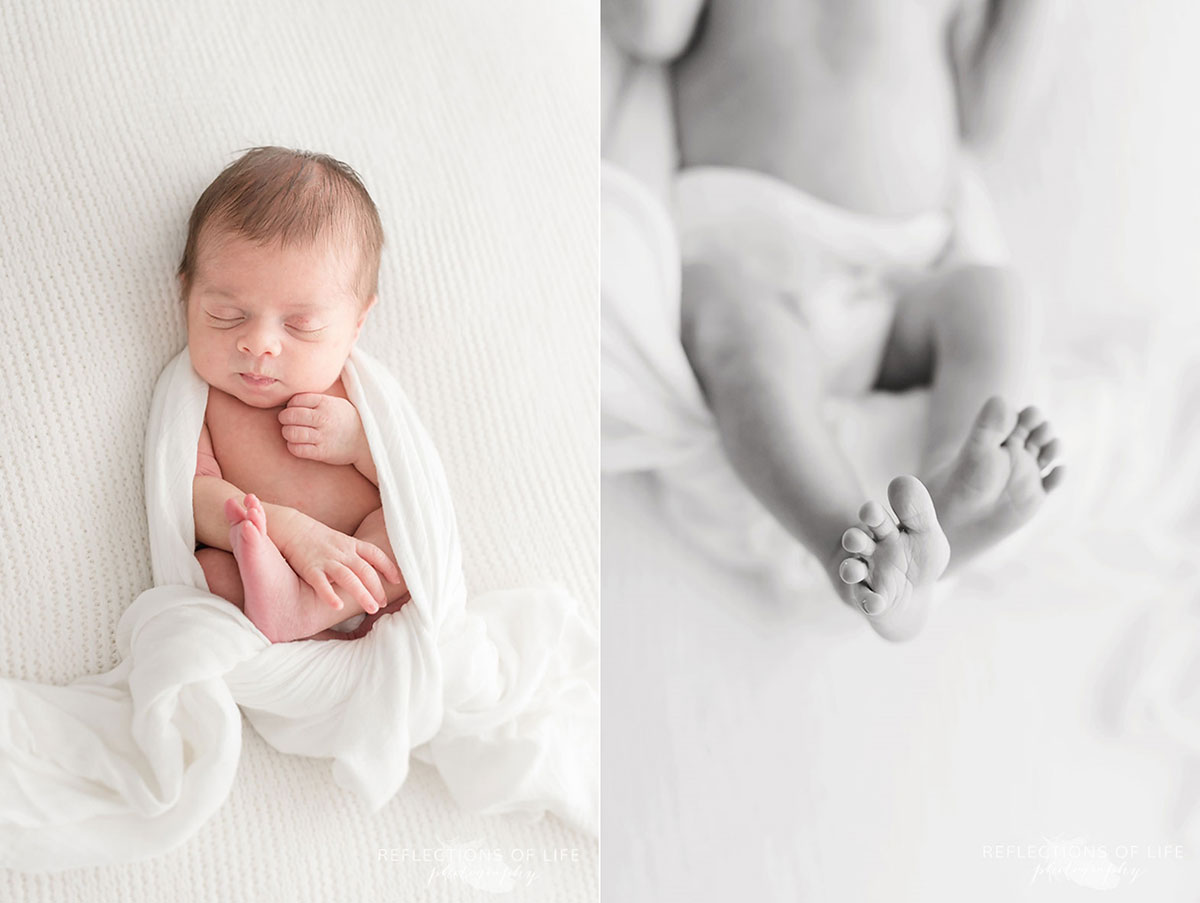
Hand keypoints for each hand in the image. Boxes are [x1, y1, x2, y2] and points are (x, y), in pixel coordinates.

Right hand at [271, 508, 402, 613]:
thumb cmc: (317, 538)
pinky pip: (322, 583)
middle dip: (377, 588)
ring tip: (372, 609)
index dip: (389, 567)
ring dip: (362, 594)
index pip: (376, 554)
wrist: (291, 527)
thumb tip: (370, 573)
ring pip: (349, 578)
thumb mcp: (341, 542)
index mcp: (351, 545)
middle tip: (383, 604)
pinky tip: (338, 607)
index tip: (397, 581)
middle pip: (365, 570)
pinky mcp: (310, 568)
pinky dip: (330, 595)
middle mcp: (342, 552)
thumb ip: (355, 555)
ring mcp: (327, 560)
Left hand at [278, 394, 366, 466]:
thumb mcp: (335, 402)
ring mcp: (323, 436)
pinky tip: (297, 443)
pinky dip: (292, 446)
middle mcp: (324, 418)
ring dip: (287, 432)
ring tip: (291, 432)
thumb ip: (315, 400)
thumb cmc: (345, 420)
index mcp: (326, 403)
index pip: (296, 400)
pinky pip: (297, 449)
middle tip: (286, 421)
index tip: (293, 409)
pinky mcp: (322, 452)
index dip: (290, 405)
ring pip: (292, 433)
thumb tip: (289, 400)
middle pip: (291, 416)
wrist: (365, 441)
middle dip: (284, 418)